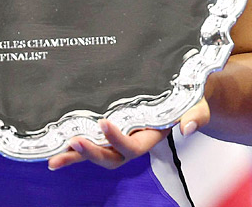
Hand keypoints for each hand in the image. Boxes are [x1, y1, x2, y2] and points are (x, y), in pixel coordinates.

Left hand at [47, 99, 208, 170]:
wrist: (185, 94)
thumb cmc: (190, 98)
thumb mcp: (197, 105)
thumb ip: (195, 115)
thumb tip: (188, 127)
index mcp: (152, 137)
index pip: (133, 146)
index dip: (118, 139)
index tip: (104, 123)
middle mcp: (133, 142)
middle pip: (110, 157)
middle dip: (91, 153)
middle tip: (74, 142)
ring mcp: (119, 138)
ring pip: (96, 153)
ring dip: (75, 156)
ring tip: (54, 157)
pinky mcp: (110, 131)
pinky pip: (91, 142)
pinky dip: (73, 148)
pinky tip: (54, 148)